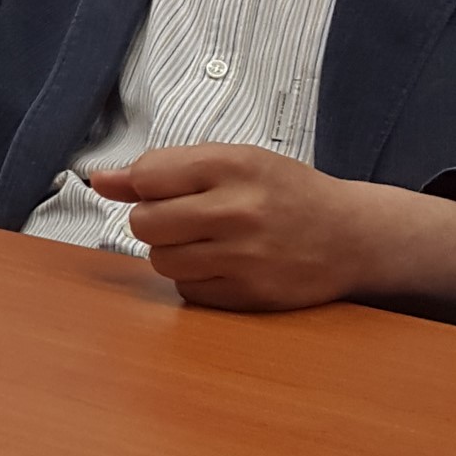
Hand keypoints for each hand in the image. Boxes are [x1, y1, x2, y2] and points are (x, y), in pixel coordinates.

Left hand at [91, 145, 413, 310]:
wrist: (354, 236)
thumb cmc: (286, 193)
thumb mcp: (232, 161)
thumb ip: (162, 168)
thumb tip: (101, 181)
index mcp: (232, 166)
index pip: (145, 176)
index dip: (145, 185)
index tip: (165, 188)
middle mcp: (238, 210)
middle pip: (144, 223)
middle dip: (154, 221)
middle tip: (186, 218)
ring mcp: (246, 256)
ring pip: (160, 261)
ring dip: (173, 253)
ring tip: (208, 241)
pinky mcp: (251, 294)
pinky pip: (187, 291)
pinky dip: (196, 280)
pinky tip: (224, 265)